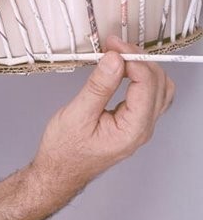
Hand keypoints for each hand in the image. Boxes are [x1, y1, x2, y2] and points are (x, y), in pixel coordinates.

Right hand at [33, 37, 174, 207]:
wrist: (59, 172)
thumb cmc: (64, 151)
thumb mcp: (77, 115)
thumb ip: (99, 86)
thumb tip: (115, 59)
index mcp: (132, 129)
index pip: (147, 83)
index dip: (131, 58)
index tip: (112, 46)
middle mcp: (143, 129)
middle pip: (158, 83)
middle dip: (138, 59)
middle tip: (114, 47)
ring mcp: (140, 127)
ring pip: (159, 88)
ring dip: (142, 67)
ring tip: (119, 56)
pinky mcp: (133, 123)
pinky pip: (150, 95)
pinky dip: (140, 78)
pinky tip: (124, 71)